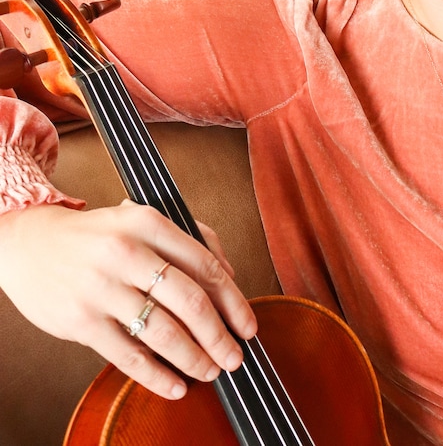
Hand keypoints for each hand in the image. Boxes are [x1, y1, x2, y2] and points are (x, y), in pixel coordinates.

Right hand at [0, 201, 257, 398]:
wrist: (31, 244)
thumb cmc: (100, 234)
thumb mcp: (144, 220)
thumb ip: (192, 240)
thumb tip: (230, 277)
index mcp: (149, 222)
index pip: (206, 266)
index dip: (233, 301)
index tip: (248, 325)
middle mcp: (127, 253)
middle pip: (191, 302)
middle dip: (220, 336)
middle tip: (236, 357)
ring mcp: (102, 289)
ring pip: (163, 333)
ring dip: (195, 358)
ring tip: (212, 371)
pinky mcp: (81, 321)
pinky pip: (129, 356)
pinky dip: (157, 376)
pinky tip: (176, 386)